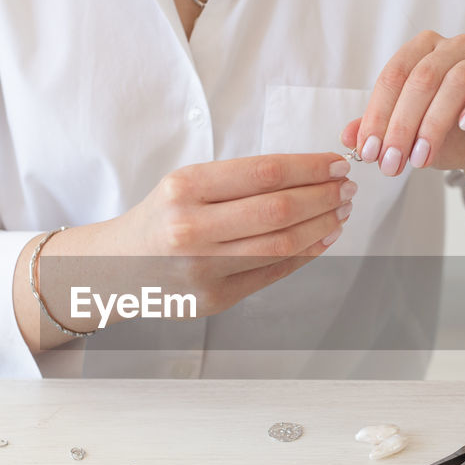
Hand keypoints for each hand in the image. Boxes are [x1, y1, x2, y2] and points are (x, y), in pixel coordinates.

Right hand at [21, 152, 355, 346]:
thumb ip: (239, 180)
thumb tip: (309, 174)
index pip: (264, 173)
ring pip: (282, 245)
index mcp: (183, 189)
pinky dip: (306, 255)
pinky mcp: (214, 300)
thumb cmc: (160, 219)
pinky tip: (322, 239)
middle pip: (279, 210)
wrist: (117, 268)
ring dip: (322, 226)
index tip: (335, 164)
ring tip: (340, 212)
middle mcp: (191, 229)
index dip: (310, 168)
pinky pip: (272, 274)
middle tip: (346, 188)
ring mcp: (203, 270)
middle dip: (324, 196)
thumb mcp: (185, 184)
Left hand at [341, 31, 464, 214]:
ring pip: (456, 81)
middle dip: (402, 125)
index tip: (368, 152)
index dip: (377, 115)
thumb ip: (379, 132)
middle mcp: (452, 48)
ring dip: (434, 124)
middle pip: (421, 78)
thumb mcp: (408, 138)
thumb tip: (347, 136)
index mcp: (421, 52)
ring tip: (421, 160)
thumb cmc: (448, 138)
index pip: (392, 76)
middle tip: (392, 162)